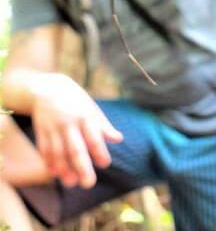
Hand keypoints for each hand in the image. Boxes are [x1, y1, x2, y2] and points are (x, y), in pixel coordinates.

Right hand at [30, 74, 122, 188]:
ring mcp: (52, 128)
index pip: (93, 137)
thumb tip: (119, 139)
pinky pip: (44, 149)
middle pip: (75, 149)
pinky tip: (55, 173)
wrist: (47, 88)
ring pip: (58, 153)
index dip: (99, 151)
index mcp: (85, 117)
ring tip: (71, 183)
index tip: (105, 164)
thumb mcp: (93, 109)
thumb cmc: (77, 102)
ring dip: (64, 169)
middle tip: (88, 184)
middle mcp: (68, 124)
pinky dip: (49, 162)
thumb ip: (104, 126)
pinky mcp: (41, 132)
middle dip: (82, 167)